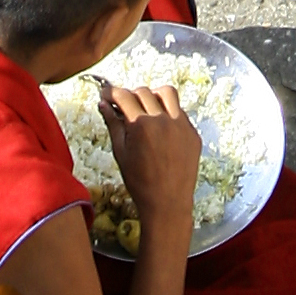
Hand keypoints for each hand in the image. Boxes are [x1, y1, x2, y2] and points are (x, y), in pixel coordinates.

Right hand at [100, 83, 201, 225]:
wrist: (168, 203)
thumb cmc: (139, 182)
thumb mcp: (120, 153)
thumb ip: (113, 125)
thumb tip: (103, 105)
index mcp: (141, 125)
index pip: (123, 96)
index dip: (111, 92)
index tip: (105, 94)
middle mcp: (162, 120)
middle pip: (143, 92)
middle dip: (130, 96)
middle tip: (124, 107)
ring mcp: (181, 125)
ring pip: (167, 93)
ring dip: (153, 95)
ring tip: (146, 108)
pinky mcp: (193, 132)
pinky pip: (180, 112)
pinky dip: (168, 113)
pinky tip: (161, 128)